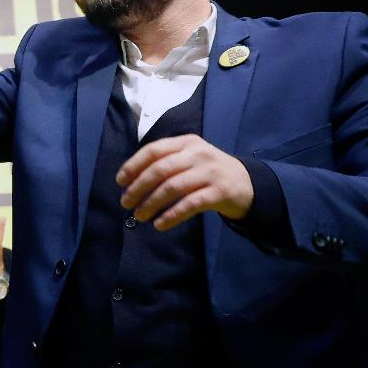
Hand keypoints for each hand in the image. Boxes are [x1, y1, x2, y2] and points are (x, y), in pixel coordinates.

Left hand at [117, 134, 253, 230]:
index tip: (120, 182)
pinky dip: (171, 216)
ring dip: (151, 203)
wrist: (247, 184)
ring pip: (172, 187)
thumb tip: (129, 180)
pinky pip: (190, 204)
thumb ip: (165, 162)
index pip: (153, 150)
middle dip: (138, 187)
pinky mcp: (220, 192)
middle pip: (160, 170)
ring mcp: (210, 172)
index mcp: (186, 142)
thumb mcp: (189, 158)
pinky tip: (159, 224)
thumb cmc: (208, 172)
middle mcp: (198, 154)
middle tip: (125, 203)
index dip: (133, 166)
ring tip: (139, 216)